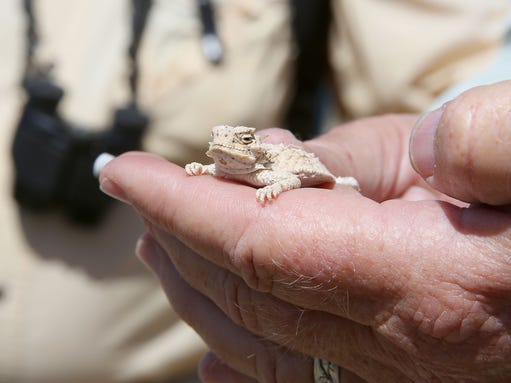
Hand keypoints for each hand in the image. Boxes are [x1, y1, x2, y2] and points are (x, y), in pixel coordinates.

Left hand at [99, 80, 510, 382]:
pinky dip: (245, 362)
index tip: (127, 172)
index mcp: (425, 276)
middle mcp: (400, 342)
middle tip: (141, 199)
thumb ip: (463, 141)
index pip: (256, 239)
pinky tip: (216, 357)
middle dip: (180, 238)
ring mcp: (397, 373)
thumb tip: (359, 152)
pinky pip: (301, 380)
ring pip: (262, 336)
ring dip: (199, 289)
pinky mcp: (401, 381)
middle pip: (248, 288)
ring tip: (163, 248)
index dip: (180, 204)